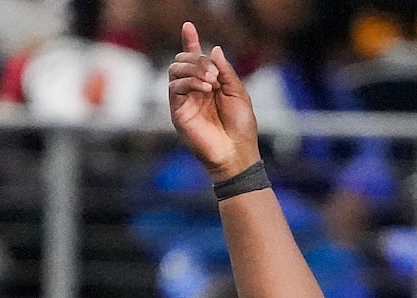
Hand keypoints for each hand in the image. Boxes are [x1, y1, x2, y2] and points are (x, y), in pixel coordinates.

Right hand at [169, 22, 259, 180]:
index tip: (188, 26)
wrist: (236, 153)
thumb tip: (214, 49)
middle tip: (215, 73)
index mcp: (209, 84)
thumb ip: (225, 70)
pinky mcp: (178, 113)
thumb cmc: (241, 127)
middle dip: (197, 59)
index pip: (194, 59)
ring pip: (175, 70)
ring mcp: (184, 101)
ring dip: (194, 69)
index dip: (190, 42)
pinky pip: (174, 88)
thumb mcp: (238, 92)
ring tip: (211, 81)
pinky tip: (205, 88)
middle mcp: (194, 90)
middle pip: (182, 61)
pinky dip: (189, 82)